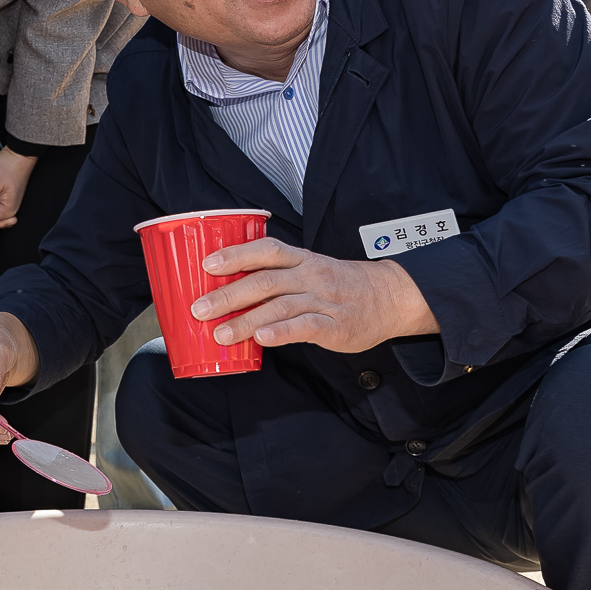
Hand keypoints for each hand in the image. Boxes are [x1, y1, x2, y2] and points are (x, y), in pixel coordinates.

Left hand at [192, 238, 436, 351]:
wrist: (391, 297)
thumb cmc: (343, 286)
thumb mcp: (312, 270)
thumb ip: (279, 278)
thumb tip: (232, 292)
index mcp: (302, 260)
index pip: (266, 250)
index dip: (236, 255)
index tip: (207, 264)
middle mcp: (310, 276)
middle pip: (264, 282)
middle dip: (228, 295)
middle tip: (199, 309)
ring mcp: (323, 301)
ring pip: (278, 307)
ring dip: (246, 321)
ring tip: (220, 333)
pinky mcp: (334, 326)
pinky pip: (305, 327)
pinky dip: (281, 333)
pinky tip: (262, 339)